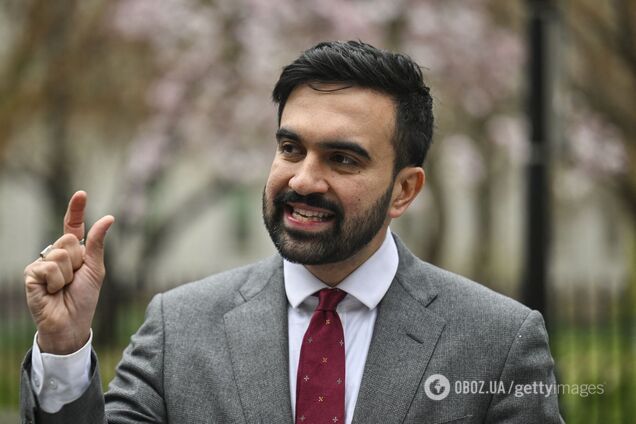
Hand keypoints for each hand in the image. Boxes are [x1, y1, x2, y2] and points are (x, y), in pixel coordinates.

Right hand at [24, 191, 114, 353]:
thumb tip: (108, 217)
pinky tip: (52, 292)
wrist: (71, 323)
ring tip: (63, 288)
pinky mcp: (31, 275)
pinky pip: (48, 268)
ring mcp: (41, 264)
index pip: (73, 225)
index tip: (81, 194)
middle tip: (74, 279)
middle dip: (77, 261)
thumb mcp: (95, 269)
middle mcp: (55, 254)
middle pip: (68, 240)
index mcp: (73, 251)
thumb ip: (97, 243)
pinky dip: (55, 282)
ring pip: (59, 254)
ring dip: (67, 274)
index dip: (76, 209)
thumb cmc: (84, 298)